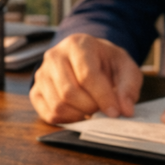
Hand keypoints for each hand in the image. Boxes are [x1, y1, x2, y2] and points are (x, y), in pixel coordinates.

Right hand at [29, 34, 143, 123]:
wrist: (87, 60)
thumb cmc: (106, 63)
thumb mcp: (125, 68)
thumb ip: (128, 87)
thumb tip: (125, 110)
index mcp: (77, 44)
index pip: (87, 75)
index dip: (103, 97)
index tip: (116, 112)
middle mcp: (54, 56)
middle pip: (69, 92)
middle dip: (90, 107)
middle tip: (102, 109)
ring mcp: (41, 74)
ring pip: (58, 105)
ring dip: (79, 115)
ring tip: (91, 109)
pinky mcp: (35, 91)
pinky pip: (49, 114)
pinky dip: (67, 120)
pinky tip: (79, 113)